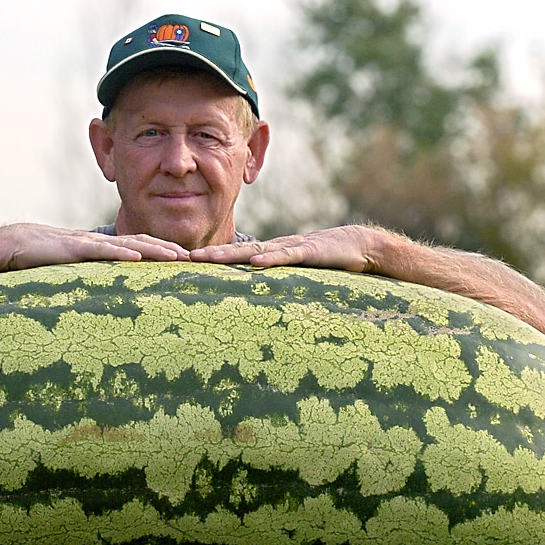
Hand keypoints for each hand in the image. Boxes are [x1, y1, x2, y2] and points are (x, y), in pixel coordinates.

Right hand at [1, 224, 190, 269]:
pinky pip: (102, 250)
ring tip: (177, 256)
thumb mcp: (74, 272)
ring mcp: (89, 243)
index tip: (184, 261)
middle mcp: (100, 243)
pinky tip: (140, 258)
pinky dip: (122, 253)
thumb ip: (92, 278)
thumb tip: (108, 296)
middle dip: (168, 250)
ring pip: (128, 244)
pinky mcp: (74, 249)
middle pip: (141, 243)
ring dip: (155, 250)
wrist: (14, 246)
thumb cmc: (42, 261)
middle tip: (194, 258)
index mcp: (102, 249)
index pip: (138, 248)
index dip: (162, 252)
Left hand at [190, 225, 378, 271]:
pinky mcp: (310, 252)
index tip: (189, 263)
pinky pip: (287, 256)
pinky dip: (271, 259)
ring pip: (255, 251)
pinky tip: (254, 263)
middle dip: (211, 255)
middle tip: (185, 258)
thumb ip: (280, 283)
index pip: (236, 256)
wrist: (359, 246)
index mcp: (272, 254)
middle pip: (237, 251)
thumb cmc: (328, 262)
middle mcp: (276, 248)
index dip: (213, 258)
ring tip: (207, 258)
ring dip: (230, 255)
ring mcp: (292, 248)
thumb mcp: (298, 274)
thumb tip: (260, 298)